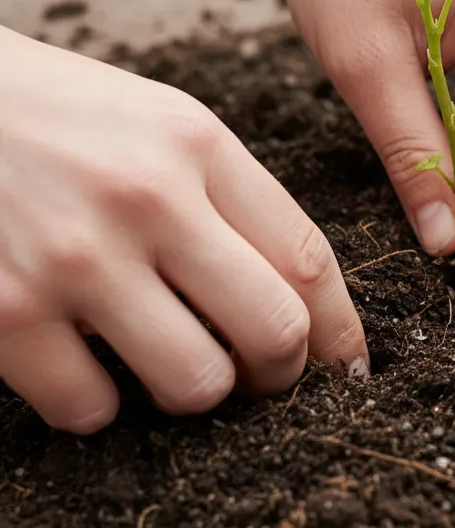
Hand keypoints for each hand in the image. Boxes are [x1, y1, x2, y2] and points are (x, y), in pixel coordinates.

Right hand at [0, 31, 367, 433]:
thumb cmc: (62, 117)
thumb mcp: (164, 125)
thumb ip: (234, 201)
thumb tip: (300, 302)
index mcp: (196, 145)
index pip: (308, 258)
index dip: (340, 329)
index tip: (347, 364)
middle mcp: (145, 198)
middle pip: (274, 330)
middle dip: (282, 373)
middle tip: (262, 374)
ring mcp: (74, 258)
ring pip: (195, 385)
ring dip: (195, 391)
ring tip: (168, 359)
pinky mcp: (5, 312)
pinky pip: (90, 409)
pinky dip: (98, 403)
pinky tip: (84, 362)